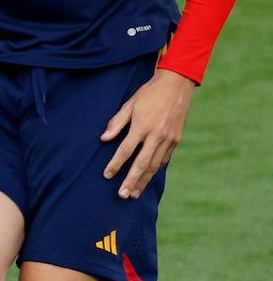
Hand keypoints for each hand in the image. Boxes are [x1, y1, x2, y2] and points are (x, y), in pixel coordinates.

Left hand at [101, 68, 194, 198]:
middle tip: (122, 195)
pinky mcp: (176, 140)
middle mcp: (156, 135)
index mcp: (142, 126)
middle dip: (131, 181)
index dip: (115, 164)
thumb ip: (116, 123)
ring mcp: (168, 139)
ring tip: (134, 194)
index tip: (107, 175)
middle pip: (141, 164)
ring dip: (143, 181)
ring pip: (154, 165)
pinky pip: (164, 159)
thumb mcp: (130, 104)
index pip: (125, 150)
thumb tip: (103, 139)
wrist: (176, 85)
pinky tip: (147, 178)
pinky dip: (155, 170)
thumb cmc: (149, 94)